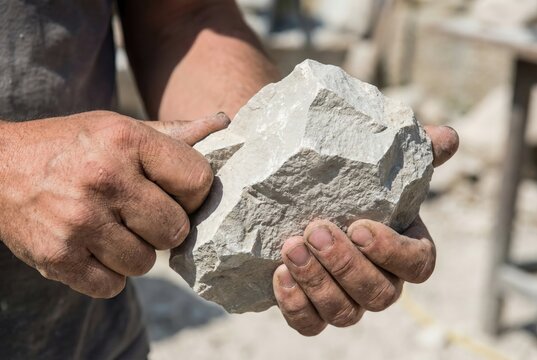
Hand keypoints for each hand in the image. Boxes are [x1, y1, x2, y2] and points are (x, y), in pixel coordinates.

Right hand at [0, 111, 228, 297]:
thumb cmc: (73, 146)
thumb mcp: (120, 127)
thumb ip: (174, 133)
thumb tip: (225, 124)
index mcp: (126, 139)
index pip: (198, 181)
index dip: (194, 194)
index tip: (177, 194)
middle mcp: (104, 178)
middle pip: (176, 230)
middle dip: (165, 227)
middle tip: (142, 215)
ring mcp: (78, 220)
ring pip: (145, 263)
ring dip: (135, 252)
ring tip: (113, 230)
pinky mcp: (57, 257)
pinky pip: (112, 286)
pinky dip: (108, 274)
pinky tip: (93, 248)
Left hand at [273, 125, 458, 335]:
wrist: (298, 198)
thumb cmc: (347, 183)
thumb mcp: (377, 162)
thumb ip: (414, 152)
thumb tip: (448, 138)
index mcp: (403, 248)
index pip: (418, 265)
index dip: (392, 252)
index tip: (360, 226)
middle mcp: (379, 280)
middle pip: (379, 294)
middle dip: (345, 265)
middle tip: (315, 231)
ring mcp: (345, 300)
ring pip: (345, 313)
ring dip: (317, 283)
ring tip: (290, 248)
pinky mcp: (312, 310)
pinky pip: (309, 324)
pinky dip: (296, 305)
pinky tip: (280, 274)